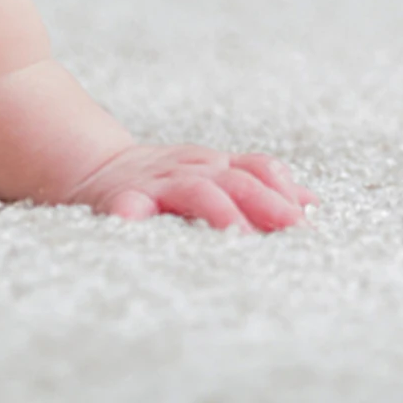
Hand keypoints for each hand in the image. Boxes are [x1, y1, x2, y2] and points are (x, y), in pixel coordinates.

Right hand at [65, 143, 317, 230]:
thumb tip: (310, 203)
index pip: (258, 169)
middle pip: (236, 180)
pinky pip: (126, 207)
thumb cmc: (164, 183)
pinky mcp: (117, 200)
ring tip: (241, 236)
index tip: (309, 221)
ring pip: (193, 191)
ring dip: (220, 212)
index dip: (284, 191)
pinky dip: (133, 215)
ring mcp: (155, 183)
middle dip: (267, 203)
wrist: (92, 167)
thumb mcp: (212, 177)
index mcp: (214, 166)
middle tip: (294, 231)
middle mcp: (190, 169)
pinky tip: (140, 226)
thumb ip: (257, 188)